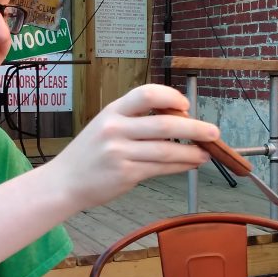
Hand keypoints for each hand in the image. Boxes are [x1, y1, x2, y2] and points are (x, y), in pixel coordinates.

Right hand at [49, 84, 218, 208]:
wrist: (64, 182)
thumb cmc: (89, 154)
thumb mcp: (105, 126)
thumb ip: (134, 121)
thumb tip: (178, 121)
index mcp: (112, 111)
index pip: (145, 94)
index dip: (170, 97)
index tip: (186, 106)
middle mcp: (116, 129)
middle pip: (163, 124)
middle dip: (194, 128)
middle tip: (214, 132)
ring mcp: (120, 153)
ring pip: (167, 151)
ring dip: (192, 152)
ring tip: (207, 153)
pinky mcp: (125, 174)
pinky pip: (161, 168)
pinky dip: (180, 166)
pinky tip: (191, 164)